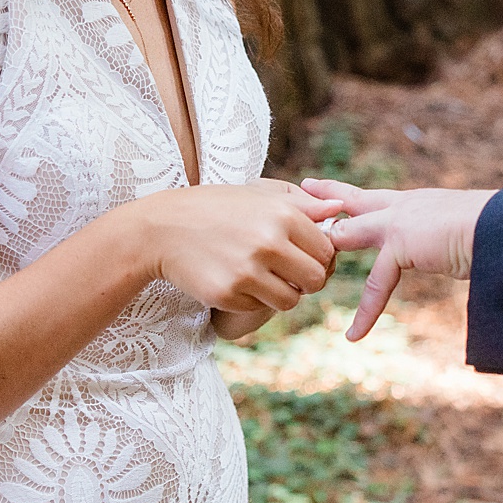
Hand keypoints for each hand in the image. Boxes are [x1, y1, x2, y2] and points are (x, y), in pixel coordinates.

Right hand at [133, 179, 342, 315]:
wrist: (162, 228)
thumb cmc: (217, 208)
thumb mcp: (259, 194)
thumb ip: (303, 203)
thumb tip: (339, 210)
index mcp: (283, 214)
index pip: (327, 250)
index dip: (318, 257)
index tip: (301, 255)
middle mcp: (269, 242)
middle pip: (315, 280)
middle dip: (305, 280)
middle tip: (286, 272)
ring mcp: (248, 271)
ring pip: (290, 300)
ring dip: (280, 293)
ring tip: (260, 276)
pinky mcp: (228, 294)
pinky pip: (258, 308)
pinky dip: (251, 300)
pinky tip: (234, 280)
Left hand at [298, 179, 493, 341]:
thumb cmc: (499, 230)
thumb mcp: (465, 231)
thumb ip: (449, 239)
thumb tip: (461, 249)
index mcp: (421, 202)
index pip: (380, 197)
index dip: (357, 194)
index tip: (338, 189)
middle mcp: (406, 205)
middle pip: (357, 198)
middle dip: (328, 195)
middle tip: (305, 186)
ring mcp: (400, 221)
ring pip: (350, 231)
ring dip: (329, 248)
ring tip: (310, 268)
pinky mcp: (401, 242)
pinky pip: (376, 283)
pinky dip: (366, 312)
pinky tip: (353, 334)